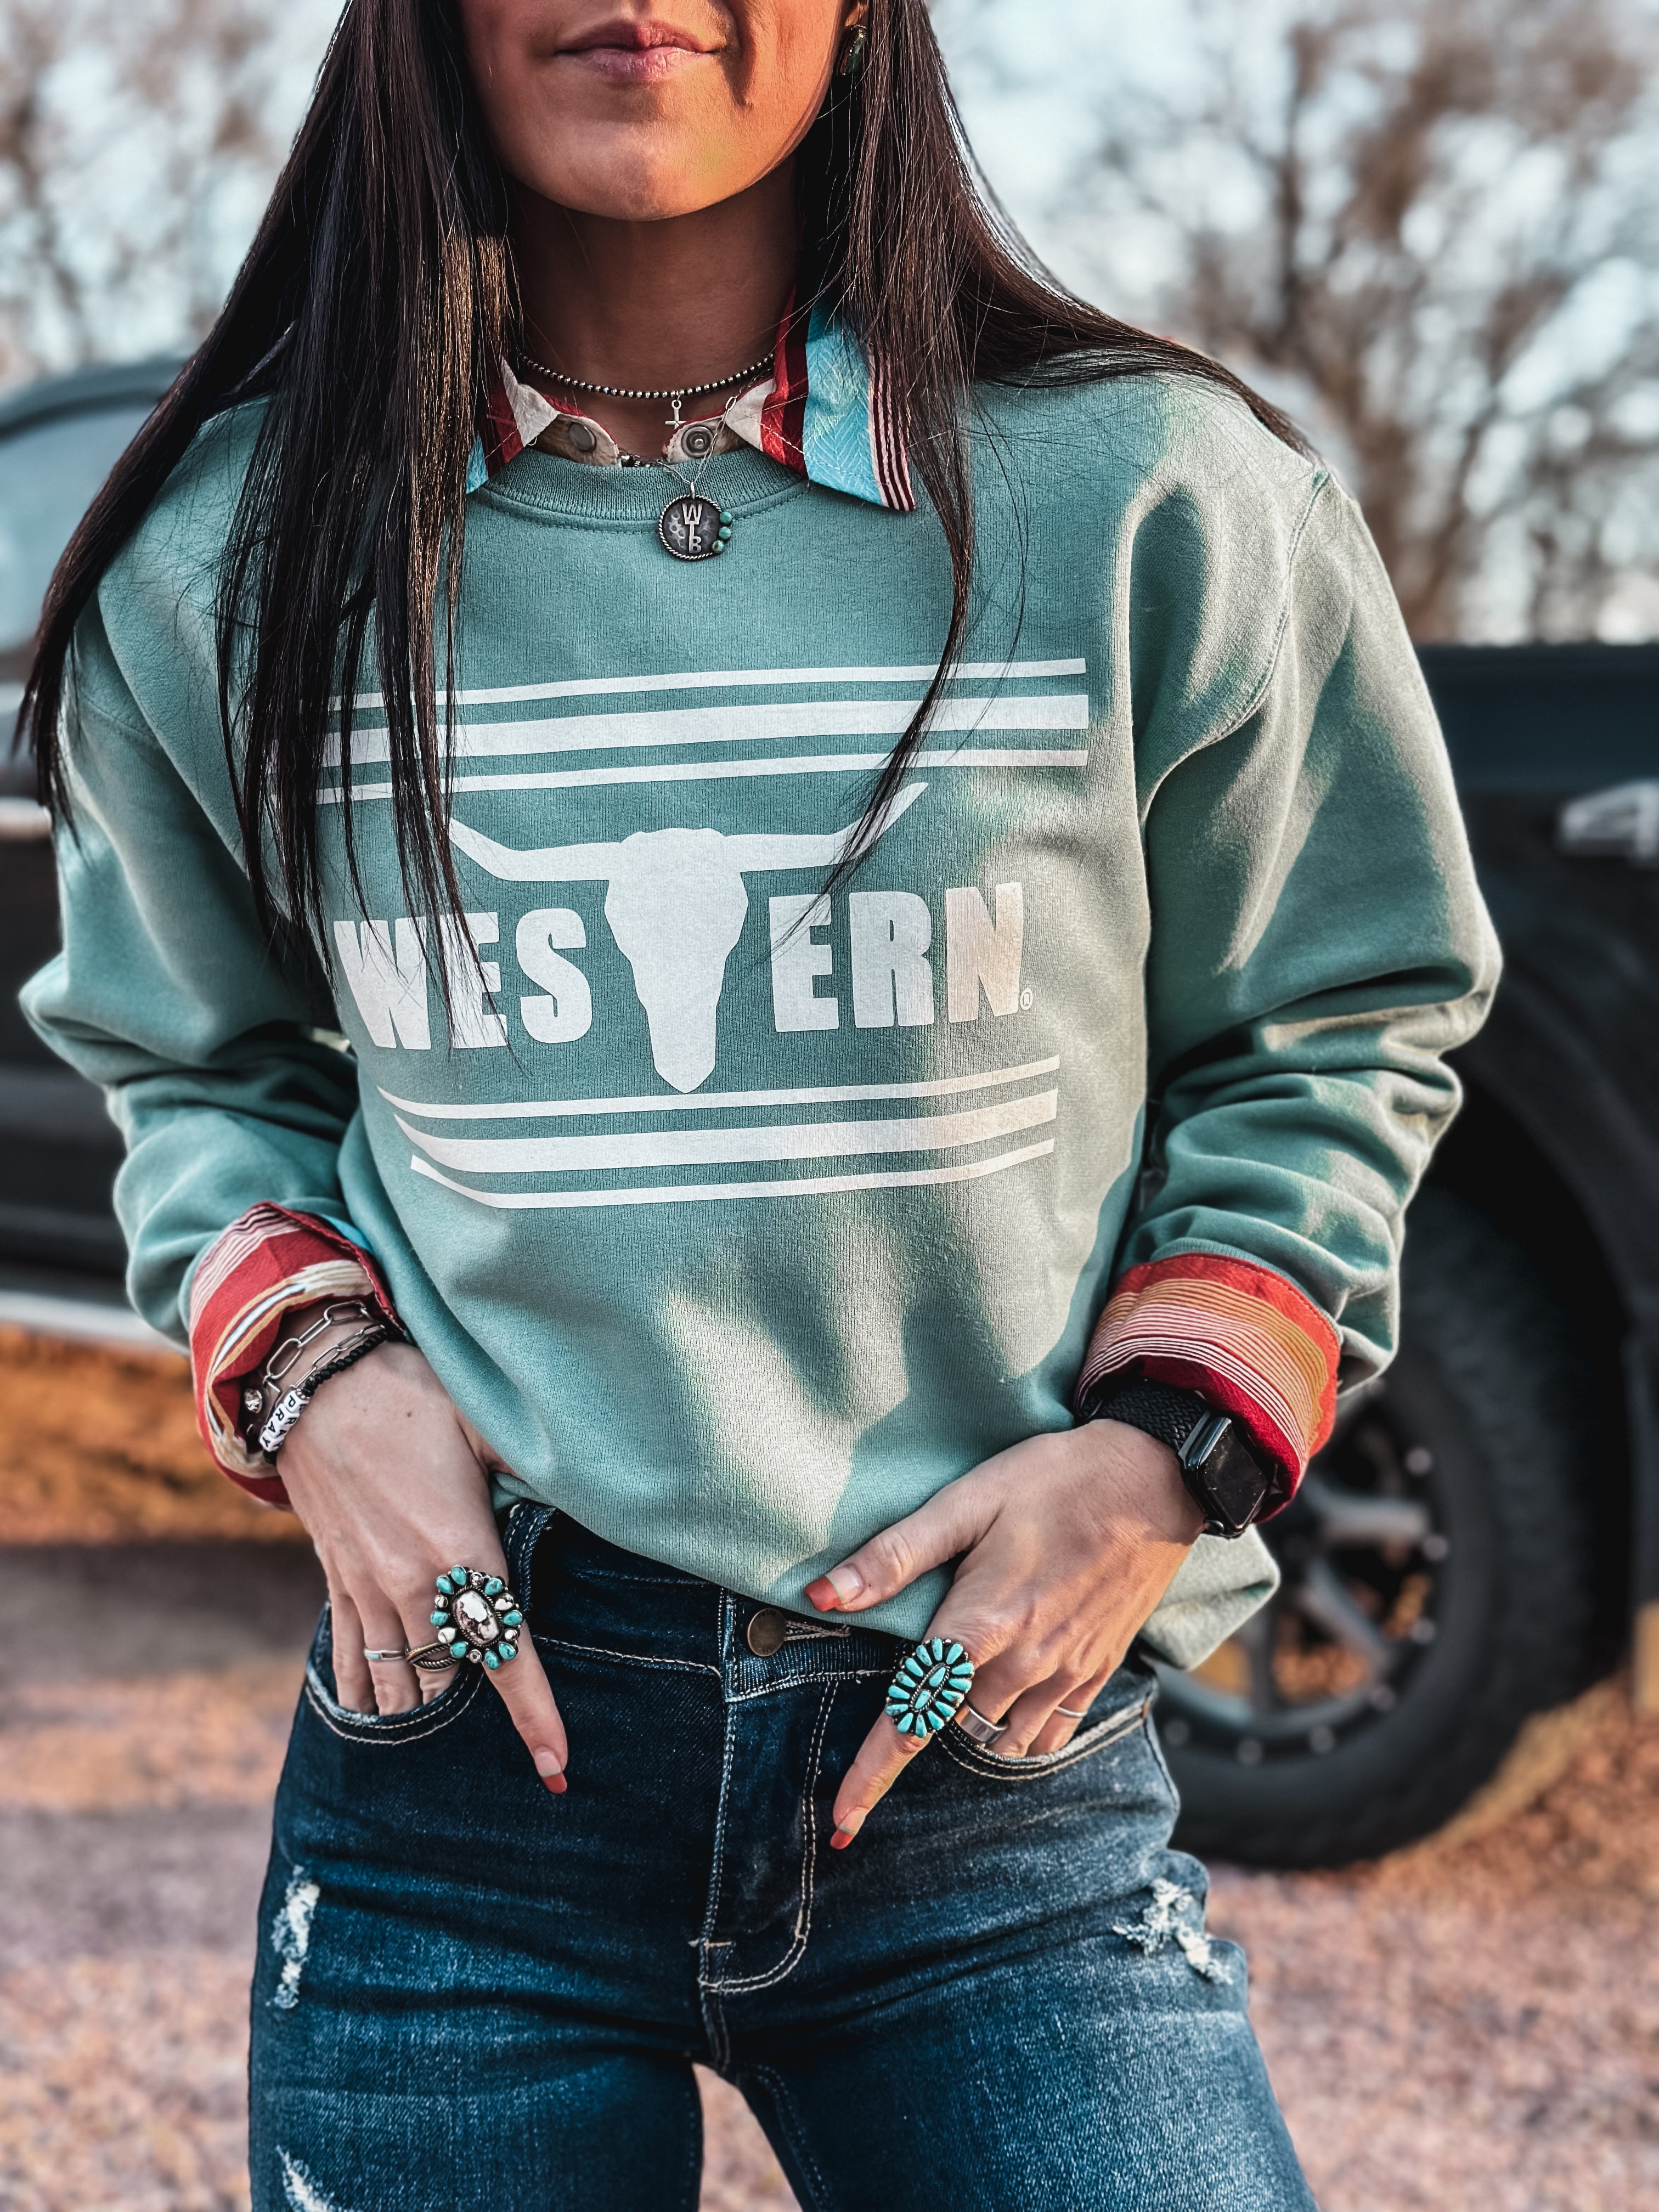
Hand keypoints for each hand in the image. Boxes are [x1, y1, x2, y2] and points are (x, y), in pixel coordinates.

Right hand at [276, 1335, 567, 1793]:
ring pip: (398, 1685)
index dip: (534, 1714)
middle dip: (476, 1699)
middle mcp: (412, 1586)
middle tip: (501, 1707)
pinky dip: (365, 1693)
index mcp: (461, 1551)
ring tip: (448, 1704)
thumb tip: (594, 1478)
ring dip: (424, 1702)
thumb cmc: (412, 1396)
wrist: (314, 1385)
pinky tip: (381, 1709)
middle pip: (451, 1678)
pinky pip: (347, 1663)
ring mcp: (367, 1590)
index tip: (555, 1767)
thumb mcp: (486, 1424)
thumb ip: (535, 1466)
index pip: (506, 1652)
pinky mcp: (336, 1581)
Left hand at [804, 1420, 1203, 1844]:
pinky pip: (1046, 1733)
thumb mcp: (967, 1500)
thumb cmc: (1054, 1479)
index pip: (912, 1715)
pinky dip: (1017, 1732)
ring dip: (966, 1723)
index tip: (842, 1821)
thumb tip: (821, 1596)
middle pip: (948, 1723)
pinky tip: (1005, 1701)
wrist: (1155, 1480)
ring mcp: (1063, 1673)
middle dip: (917, 1723)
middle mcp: (1022, 1662)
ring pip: (995, 1734)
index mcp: (980, 1623)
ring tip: (953, 1685)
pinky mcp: (1096, 1672)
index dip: (872, 1772)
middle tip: (901, 1695)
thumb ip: (894, 1555)